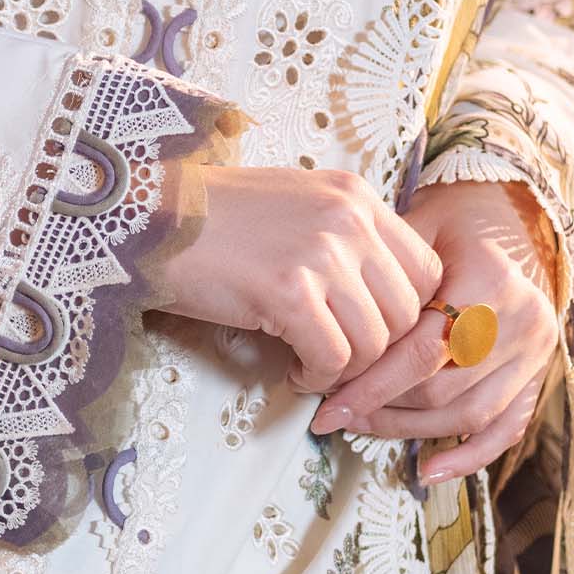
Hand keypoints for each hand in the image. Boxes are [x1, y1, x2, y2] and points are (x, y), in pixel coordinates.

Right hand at [147, 164, 444, 391]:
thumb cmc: (215, 220)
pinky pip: (332, 357)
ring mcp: (321, 253)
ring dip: (347, 370)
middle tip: (345, 364)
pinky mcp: (288, 290)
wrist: (147, 217)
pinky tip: (293, 371)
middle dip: (381, 352)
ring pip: (374, 342)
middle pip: (408, 311)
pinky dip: (318, 377)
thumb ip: (345, 240)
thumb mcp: (297, 207)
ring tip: (314, 368)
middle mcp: (348, 219)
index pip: (426, 270)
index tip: (378, 338)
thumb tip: (380, 299)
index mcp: (356, 196)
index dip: (410, 317)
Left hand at [313, 177, 561, 479]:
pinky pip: (506, 429)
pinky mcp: (539, 375)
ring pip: (468, 413)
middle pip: (443, 387)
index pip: (424, 350)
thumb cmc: (449, 225)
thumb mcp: (415, 230)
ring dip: (409, 429)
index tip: (327, 404)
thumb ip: (383, 278)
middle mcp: (522, 319)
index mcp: (490, 279)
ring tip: (363, 425)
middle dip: (382, 407)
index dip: (371, 385)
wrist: (509, 219)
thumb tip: (327, 333)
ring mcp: (536, 352)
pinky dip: (468, 455)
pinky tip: (428, 471)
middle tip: (336, 411)